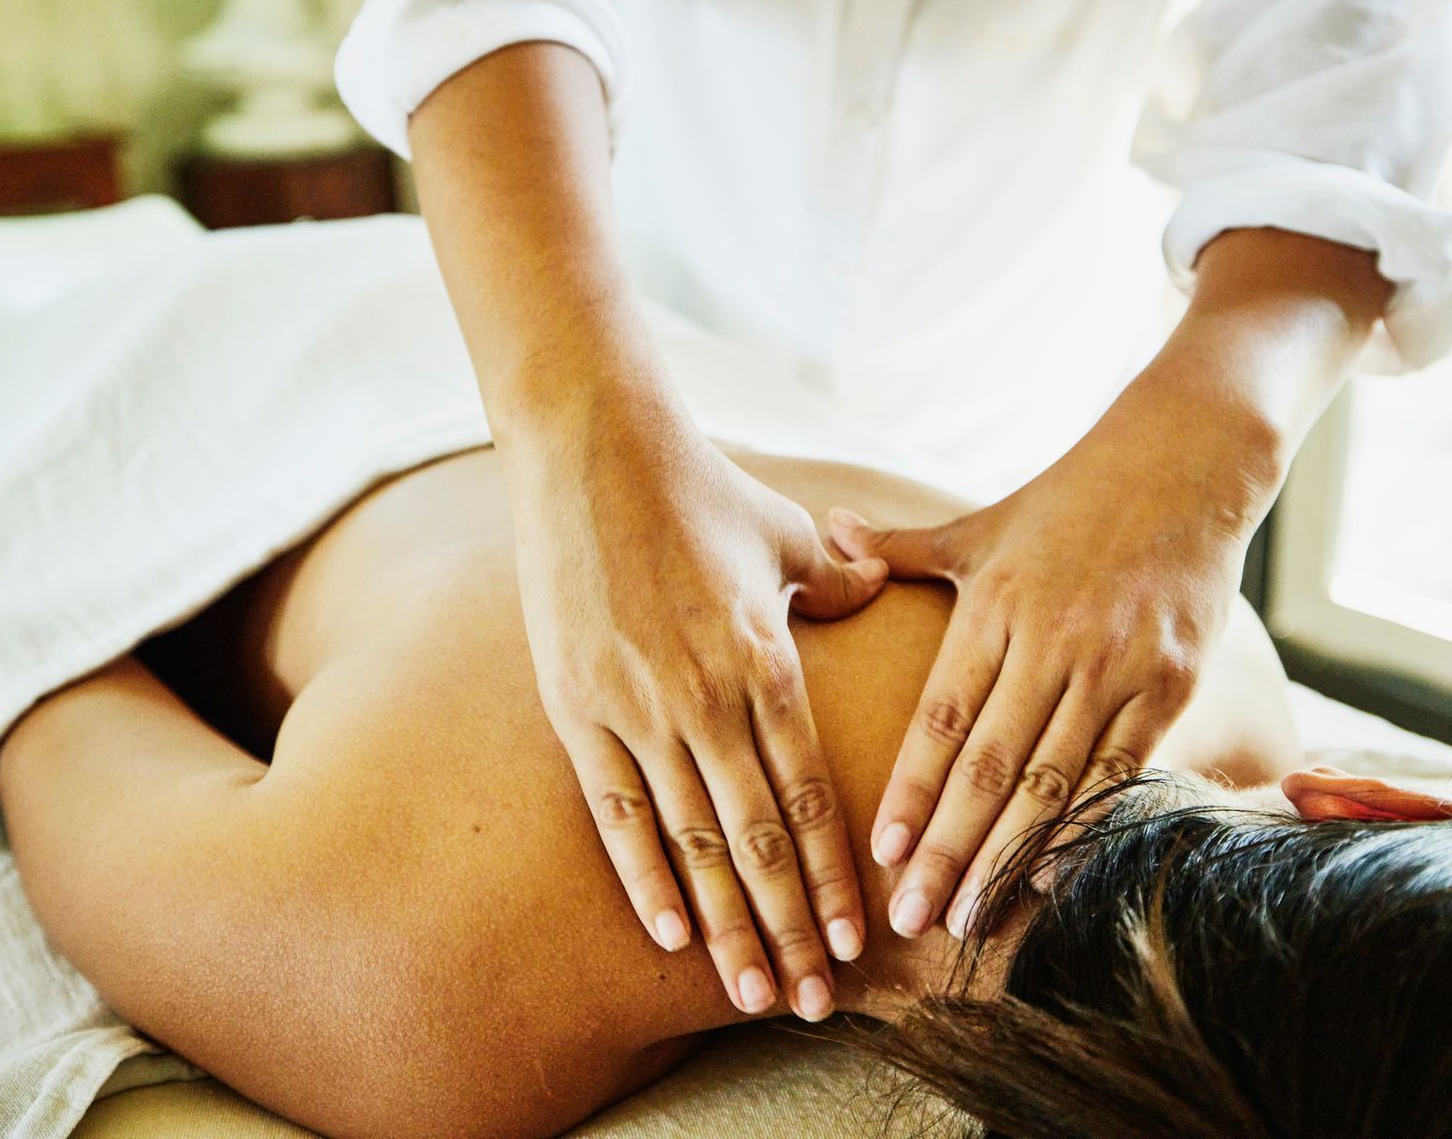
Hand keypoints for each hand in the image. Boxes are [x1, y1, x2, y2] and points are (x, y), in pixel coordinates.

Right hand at [505, 407, 887, 1019]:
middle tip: (807, 1002)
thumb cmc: (698, 487)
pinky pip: (612, 809)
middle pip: (755, 841)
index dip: (830, 879)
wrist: (592, 449)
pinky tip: (665, 931)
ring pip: (689, 840)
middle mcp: (704, 699)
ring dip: (720, 923)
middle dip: (785, 929)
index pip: (808, 798)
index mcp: (766, 662)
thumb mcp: (789, 532)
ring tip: (747, 991)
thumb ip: (841, 578)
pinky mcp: (575, 705)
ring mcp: (634, 708)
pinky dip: (641, 873)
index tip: (852, 944)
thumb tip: (876, 588)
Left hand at [828, 392, 1273, 939]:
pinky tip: (1054, 879)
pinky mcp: (1171, 682)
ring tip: (971, 917)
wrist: (1187, 461)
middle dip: (948, 850)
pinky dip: (1087, 829)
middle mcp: (1052, 642)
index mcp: (993, 606)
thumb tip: (831, 527)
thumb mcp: (980, 523)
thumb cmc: (1071, 498)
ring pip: (1053, 781)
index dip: (911, 790)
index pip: (942, 718)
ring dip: (1010, 858)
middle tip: (912, 918)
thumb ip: (903, 546)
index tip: (878, 852)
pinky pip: (1121, 772)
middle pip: (991, 767)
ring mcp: (1116, 666)